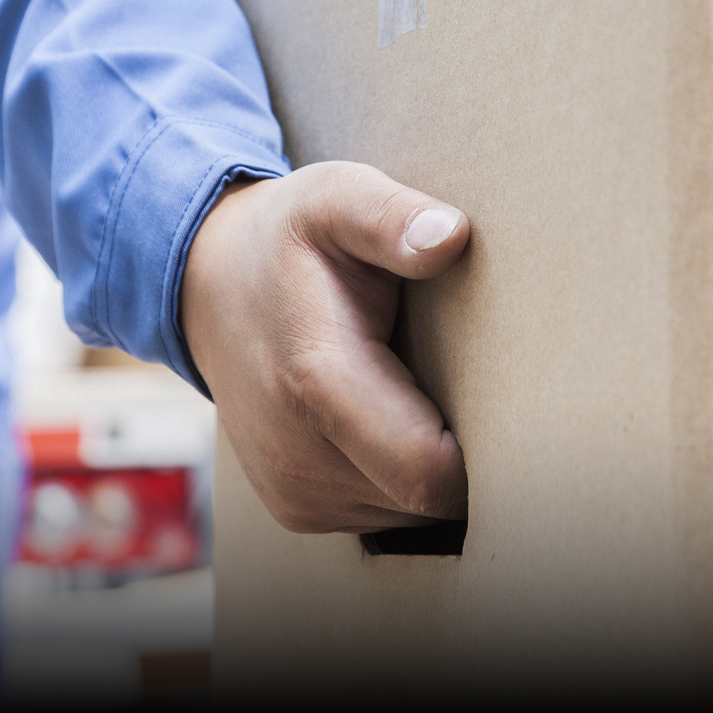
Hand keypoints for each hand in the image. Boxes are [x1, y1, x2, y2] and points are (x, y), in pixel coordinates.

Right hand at [180, 161, 470, 532]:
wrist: (207, 284)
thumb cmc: (288, 238)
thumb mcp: (337, 198)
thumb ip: (391, 217)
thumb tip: (449, 236)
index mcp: (317, 380)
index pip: (430, 473)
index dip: (483, 449)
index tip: (505, 397)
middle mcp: (297, 454)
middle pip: (427, 499)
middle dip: (464, 455)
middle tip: (468, 379)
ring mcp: (293, 491)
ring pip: (408, 514)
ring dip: (429, 466)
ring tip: (420, 392)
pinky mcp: (296, 508)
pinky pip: (381, 514)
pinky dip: (398, 476)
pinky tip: (391, 416)